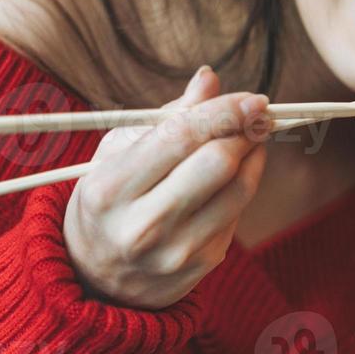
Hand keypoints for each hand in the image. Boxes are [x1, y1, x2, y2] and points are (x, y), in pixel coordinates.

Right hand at [64, 65, 270, 309]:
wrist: (97, 275)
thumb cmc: (110, 198)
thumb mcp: (118, 151)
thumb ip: (167, 115)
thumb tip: (210, 77)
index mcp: (111, 188)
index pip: (181, 136)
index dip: (225, 111)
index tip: (252, 98)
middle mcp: (143, 225)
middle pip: (217, 163)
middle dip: (245, 130)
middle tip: (258, 114)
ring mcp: (176, 250)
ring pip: (238, 189)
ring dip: (254, 155)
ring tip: (251, 137)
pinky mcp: (203, 264)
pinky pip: (238, 212)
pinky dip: (245, 183)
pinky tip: (237, 170)